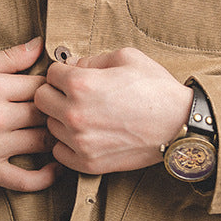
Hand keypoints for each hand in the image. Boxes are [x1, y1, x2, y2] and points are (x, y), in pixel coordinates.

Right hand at [0, 37, 57, 191]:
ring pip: (42, 142)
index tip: (53, 89)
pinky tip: (55, 167)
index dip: (51, 86)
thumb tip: (40, 45)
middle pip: (44, 113)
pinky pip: (26, 180)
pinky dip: (46, 177)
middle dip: (55, 111)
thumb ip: (9, 57)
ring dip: (54, 137)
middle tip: (59, 110)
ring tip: (59, 132)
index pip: (40, 86)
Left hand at [35, 47, 193, 174]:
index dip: (63, 72)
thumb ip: (91, 59)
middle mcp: (74, 114)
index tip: (76, 77)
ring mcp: (80, 141)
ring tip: (85, 116)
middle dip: (56, 94)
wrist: (180, 125)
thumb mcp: (126, 57)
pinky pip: (59, 152)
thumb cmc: (155, 88)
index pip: (50, 74)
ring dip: (61, 119)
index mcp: (80, 84)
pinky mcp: (87, 163)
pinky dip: (68, 144)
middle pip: (41, 100)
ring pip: (49, 126)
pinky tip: (85, 135)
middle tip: (75, 96)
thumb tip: (71, 65)